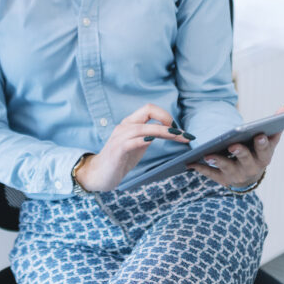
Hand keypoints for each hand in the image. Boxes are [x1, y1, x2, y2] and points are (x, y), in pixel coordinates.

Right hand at [75, 103, 192, 192]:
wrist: (99, 174)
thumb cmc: (120, 159)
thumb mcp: (137, 145)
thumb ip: (148, 136)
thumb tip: (167, 131)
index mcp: (129, 123)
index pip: (149, 109)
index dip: (164, 115)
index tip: (175, 128)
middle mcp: (124, 126)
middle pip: (148, 111)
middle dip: (168, 121)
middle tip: (183, 135)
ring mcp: (120, 138)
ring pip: (143, 127)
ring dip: (164, 132)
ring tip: (178, 138)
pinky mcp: (117, 150)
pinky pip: (133, 141)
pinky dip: (145, 139)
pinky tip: (155, 142)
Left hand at [189, 104, 283, 189]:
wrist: (248, 176)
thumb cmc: (257, 152)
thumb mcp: (267, 140)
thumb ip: (276, 122)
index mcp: (264, 156)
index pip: (265, 149)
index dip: (262, 144)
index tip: (259, 135)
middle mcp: (252, 167)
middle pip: (246, 159)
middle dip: (241, 152)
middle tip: (233, 145)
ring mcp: (237, 174)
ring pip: (228, 167)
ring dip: (218, 161)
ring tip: (208, 155)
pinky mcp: (222, 179)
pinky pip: (210, 174)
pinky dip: (201, 168)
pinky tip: (190, 163)